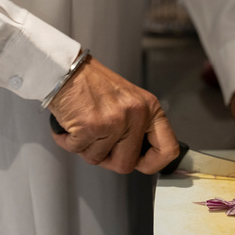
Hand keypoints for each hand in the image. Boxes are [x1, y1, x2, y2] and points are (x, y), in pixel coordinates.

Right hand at [48, 55, 178, 174]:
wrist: (67, 70)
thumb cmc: (93, 84)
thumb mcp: (128, 101)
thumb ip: (137, 128)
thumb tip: (139, 157)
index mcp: (150, 108)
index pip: (168, 149)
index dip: (152, 163)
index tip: (139, 162)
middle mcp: (136, 114)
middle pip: (126, 164)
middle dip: (107, 159)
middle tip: (98, 142)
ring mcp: (115, 121)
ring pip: (98, 159)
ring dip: (85, 147)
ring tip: (83, 125)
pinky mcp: (91, 126)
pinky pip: (78, 150)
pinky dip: (68, 141)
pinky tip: (70, 125)